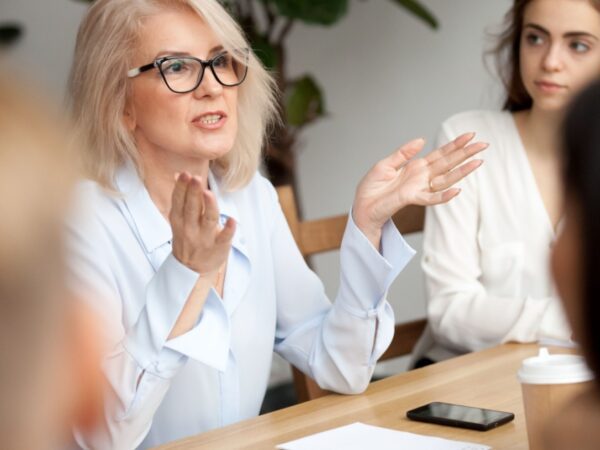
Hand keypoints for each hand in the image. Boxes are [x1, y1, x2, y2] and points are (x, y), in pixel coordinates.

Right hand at [169, 172, 234, 273]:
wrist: (192, 269)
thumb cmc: (187, 238)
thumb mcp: (179, 220)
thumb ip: (181, 197)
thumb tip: (179, 174)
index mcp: (179, 220)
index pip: (179, 201)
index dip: (182, 188)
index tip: (185, 174)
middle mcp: (190, 228)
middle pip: (192, 208)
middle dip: (193, 193)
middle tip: (195, 178)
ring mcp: (205, 238)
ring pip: (208, 220)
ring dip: (209, 206)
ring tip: (208, 193)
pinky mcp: (219, 246)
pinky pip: (224, 237)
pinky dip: (228, 229)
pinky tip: (232, 221)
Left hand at [352, 132, 486, 246]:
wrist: (362, 206)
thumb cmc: (372, 188)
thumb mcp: (385, 164)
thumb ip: (403, 153)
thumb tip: (421, 140)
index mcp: (416, 167)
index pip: (440, 154)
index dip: (455, 145)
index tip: (470, 135)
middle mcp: (421, 177)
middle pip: (448, 163)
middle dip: (465, 154)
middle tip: (483, 144)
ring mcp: (419, 188)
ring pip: (445, 179)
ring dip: (462, 171)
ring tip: (479, 162)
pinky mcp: (412, 199)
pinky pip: (431, 198)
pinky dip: (444, 195)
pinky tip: (457, 190)